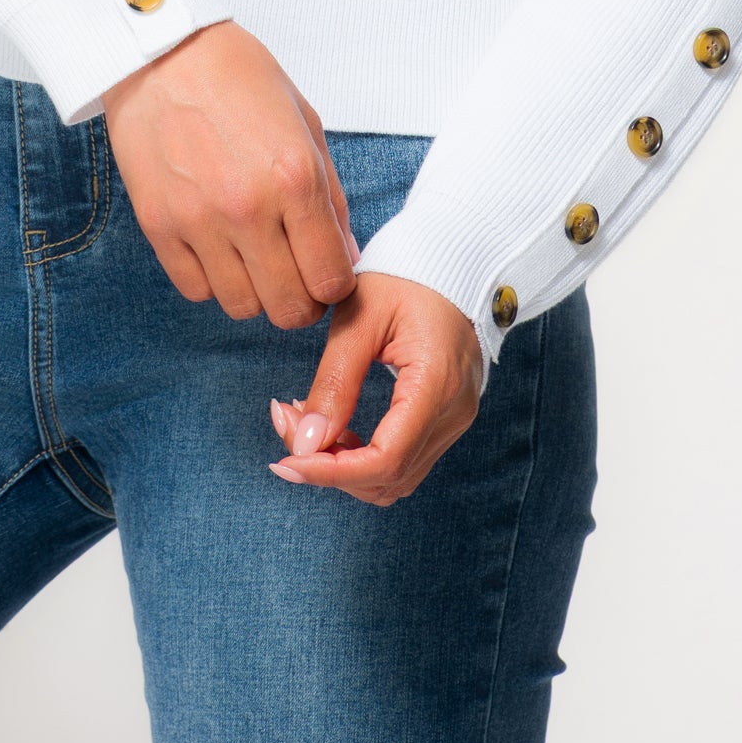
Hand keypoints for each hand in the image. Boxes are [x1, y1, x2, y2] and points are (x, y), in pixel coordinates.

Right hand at [103, 23, 358, 329]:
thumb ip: (329, 196)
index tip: (328, 273)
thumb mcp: (305, 123)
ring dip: (256, 293)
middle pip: (289, 308)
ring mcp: (199, 221)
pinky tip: (218, 249)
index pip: (330, 278)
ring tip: (255, 259)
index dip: (336, 285)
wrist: (163, 51)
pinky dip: (212, 280)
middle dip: (301, 300)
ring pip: (241, 308)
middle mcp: (248, 208)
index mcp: (295, 178)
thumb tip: (344, 255)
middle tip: (296, 276)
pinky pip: (196, 289)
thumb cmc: (239, 77)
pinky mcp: (159, 225)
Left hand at [267, 273, 484, 506]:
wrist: (453, 264)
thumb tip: (306, 444)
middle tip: (286, 422)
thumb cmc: (406, 278)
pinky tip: (333, 424)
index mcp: (437, 384)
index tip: (287, 462)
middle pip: (388, 477)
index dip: (332, 472)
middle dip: (329, 466)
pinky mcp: (446, 418)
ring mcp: (455, 419)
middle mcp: (454, 413)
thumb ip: (334, 381)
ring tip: (304, 423)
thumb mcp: (360, 316)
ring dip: (343, 465)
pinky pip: (403, 460)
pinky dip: (362, 455)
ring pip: (394, 478)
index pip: (386, 459)